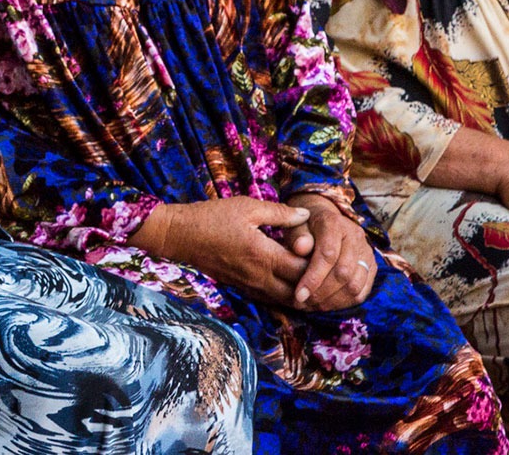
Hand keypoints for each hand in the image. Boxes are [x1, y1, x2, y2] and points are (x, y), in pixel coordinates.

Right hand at [130, 197, 311, 306]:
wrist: (180, 235)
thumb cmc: (212, 217)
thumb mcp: (247, 207)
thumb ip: (280, 213)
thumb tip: (305, 215)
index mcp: (263, 255)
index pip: (303, 270)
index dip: (320, 267)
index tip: (328, 255)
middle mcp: (258, 276)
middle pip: (297, 293)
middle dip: (314, 287)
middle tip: (326, 274)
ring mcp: (248, 285)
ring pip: (284, 301)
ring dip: (300, 294)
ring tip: (313, 281)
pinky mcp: (241, 288)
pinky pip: (270, 298)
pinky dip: (284, 295)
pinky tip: (290, 283)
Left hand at [281, 194, 375, 310]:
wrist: (324, 218)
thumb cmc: (304, 225)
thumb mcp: (295, 225)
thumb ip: (297, 236)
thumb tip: (300, 248)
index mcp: (334, 223)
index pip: (328, 255)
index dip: (313, 278)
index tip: (298, 295)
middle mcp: (355, 236)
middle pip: (343, 273)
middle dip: (322, 293)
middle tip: (303, 304)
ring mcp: (367, 252)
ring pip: (355, 285)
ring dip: (333, 301)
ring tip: (313, 306)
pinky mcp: (372, 266)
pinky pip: (362, 291)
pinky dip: (344, 302)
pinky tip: (327, 304)